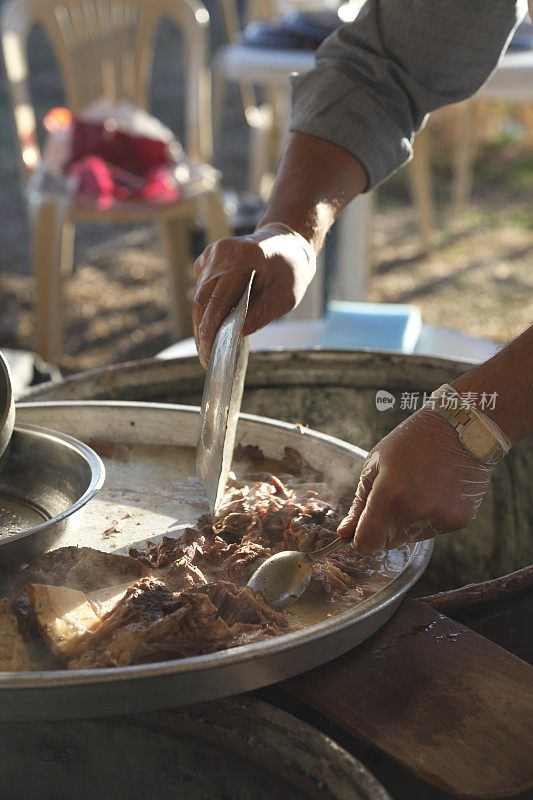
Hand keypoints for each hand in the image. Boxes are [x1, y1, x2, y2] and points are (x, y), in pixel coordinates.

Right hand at [192, 223, 315, 367]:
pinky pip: (202, 288)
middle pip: (202, 299)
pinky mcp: (208, 258)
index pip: (218, 300)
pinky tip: (216, 322)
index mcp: (245, 259)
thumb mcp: (285, 297)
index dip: (210, 330)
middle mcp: (223, 253)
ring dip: (202, 322)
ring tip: (208, 346)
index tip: (208, 354)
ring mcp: (213, 254)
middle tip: (205, 357)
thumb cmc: (290, 271)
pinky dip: (206, 307)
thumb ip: (261, 315)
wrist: (287, 242)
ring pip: (199, 295)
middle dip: (202, 331)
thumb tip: (234, 334)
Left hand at [337, 408, 492, 552]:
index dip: (361, 539)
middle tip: (393, 497)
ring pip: (411, 538)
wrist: (461, 429)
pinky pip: (433, 530)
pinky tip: (434, 492)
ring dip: (407, 523)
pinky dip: (428, 518)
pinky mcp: (459, 520)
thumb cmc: (412, 441)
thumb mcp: (375, 464)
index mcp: (390, 495)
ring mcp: (440, 518)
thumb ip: (360, 504)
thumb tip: (344, 533)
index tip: (361, 530)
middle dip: (384, 528)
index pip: (368, 543)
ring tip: (417, 489)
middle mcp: (416, 511)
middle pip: (389, 543)